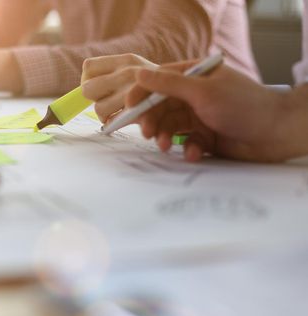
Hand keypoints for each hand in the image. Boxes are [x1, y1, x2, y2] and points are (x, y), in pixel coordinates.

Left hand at [81, 54, 158, 121]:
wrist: (193, 95)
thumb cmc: (161, 88)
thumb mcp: (141, 71)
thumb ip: (117, 76)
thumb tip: (85, 90)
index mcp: (126, 60)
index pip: (88, 68)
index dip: (88, 80)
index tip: (97, 89)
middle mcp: (128, 72)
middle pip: (87, 89)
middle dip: (94, 99)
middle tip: (106, 105)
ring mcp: (133, 92)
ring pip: (99, 109)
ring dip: (105, 116)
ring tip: (116, 117)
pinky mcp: (138, 112)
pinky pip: (112, 123)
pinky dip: (113, 125)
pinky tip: (120, 124)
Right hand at [127, 62, 307, 161]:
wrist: (276, 134)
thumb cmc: (243, 105)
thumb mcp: (202, 91)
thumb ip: (168, 84)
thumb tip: (139, 74)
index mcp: (194, 76)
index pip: (158, 81)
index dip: (141, 94)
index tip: (128, 108)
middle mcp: (194, 96)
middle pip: (160, 107)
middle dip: (152, 121)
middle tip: (148, 133)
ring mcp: (199, 117)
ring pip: (170, 127)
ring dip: (166, 137)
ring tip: (167, 147)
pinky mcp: (205, 138)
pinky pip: (186, 144)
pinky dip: (188, 150)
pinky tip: (195, 153)